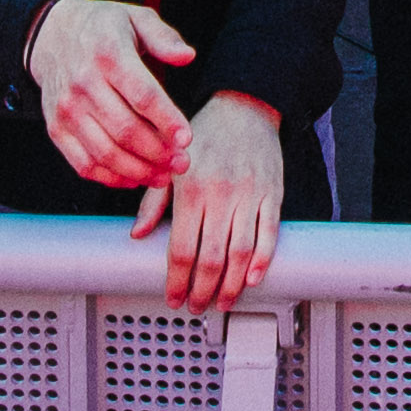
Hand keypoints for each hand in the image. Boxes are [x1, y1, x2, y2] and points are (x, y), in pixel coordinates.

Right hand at [24, 0, 204, 185]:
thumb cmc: (102, 28)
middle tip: (182, 163)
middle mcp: (83, 83)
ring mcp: (66, 109)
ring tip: (163, 175)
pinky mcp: (56, 129)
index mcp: (108, 52)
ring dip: (138, 171)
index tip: (187, 138)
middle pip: (125, 130)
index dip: (167, 120)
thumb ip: (164, 37)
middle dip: (158, 153)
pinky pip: (84, 164)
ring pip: (105, 153)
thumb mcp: (136, 17)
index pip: (142, 95)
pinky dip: (111, 178)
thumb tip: (188, 56)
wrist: (51, 35)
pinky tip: (134, 178)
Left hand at [136, 96, 285, 311]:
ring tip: (223, 300)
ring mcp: (250, 194)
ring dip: (231, 284)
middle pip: (211, 257)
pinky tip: (253, 277)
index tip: (173, 297)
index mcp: (191, 188)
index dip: (176, 280)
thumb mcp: (171, 163)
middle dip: (202, 290)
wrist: (244, 105)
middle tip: (197, 305)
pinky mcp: (274, 192)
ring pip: (241, 252)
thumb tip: (137, 235)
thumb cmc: (204, 135)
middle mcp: (221, 193)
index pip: (181, 248)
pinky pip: (270, 233)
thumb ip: (153, 201)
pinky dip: (263, 260)